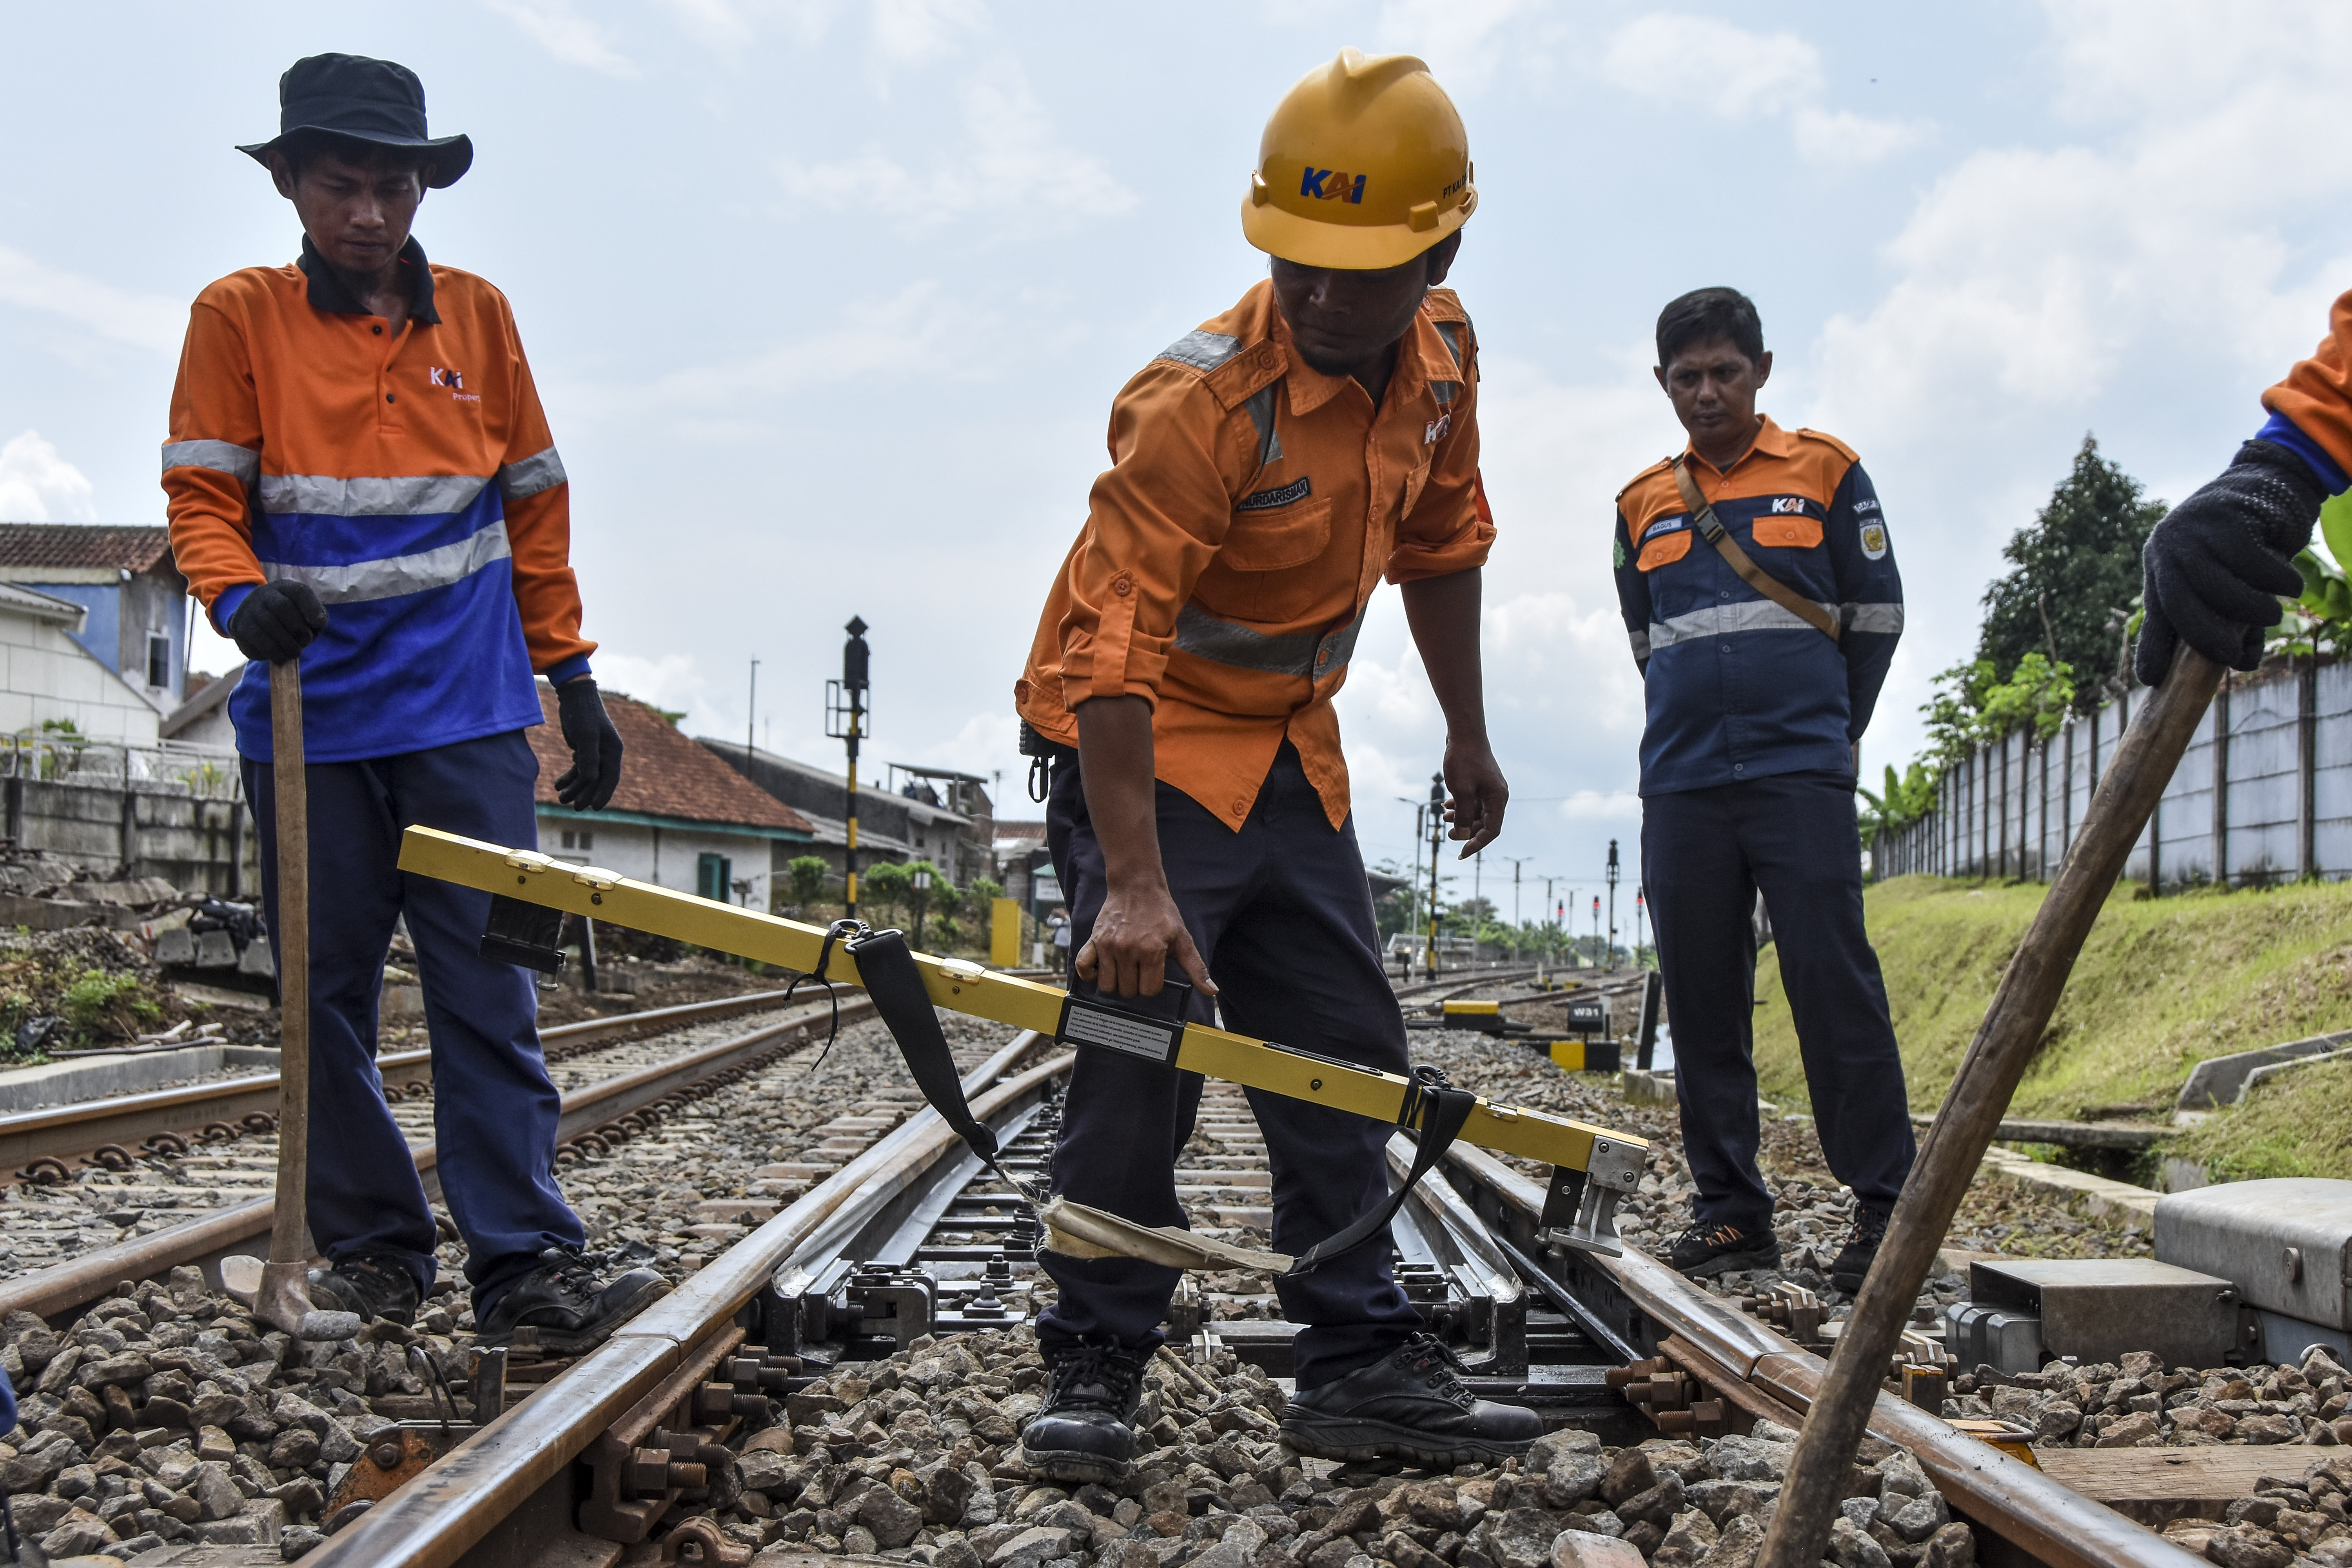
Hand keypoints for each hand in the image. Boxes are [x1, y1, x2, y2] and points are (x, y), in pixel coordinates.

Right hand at [227, 581, 326, 663]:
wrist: (254, 617)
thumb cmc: (289, 617)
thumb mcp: (305, 613)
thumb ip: (317, 617)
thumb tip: (316, 622)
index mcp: (285, 588)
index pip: (299, 592)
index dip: (311, 608)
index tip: (318, 623)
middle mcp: (264, 594)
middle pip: (282, 607)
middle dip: (298, 629)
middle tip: (305, 642)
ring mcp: (249, 610)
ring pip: (268, 626)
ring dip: (286, 646)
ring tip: (294, 652)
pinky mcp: (239, 628)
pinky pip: (255, 643)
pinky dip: (272, 653)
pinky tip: (279, 655)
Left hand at [553, 677, 623, 809]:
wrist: (574, 695)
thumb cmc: (582, 713)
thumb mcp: (585, 735)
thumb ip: (588, 758)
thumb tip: (590, 781)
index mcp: (613, 750)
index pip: (611, 778)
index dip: (603, 794)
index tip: (594, 808)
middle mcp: (607, 753)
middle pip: (598, 780)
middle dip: (586, 794)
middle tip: (574, 808)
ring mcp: (596, 752)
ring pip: (587, 776)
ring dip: (574, 788)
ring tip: (560, 798)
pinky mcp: (584, 749)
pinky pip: (579, 768)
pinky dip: (569, 777)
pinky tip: (558, 784)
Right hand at [1074, 879, 1215, 1000]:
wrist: (1137, 886)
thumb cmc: (1162, 913)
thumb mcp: (1183, 939)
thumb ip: (1196, 967)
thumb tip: (1213, 990)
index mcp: (1152, 952)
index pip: (1149, 990)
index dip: (1153, 985)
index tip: (1154, 973)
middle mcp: (1128, 950)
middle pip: (1128, 991)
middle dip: (1135, 986)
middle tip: (1139, 971)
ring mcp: (1108, 946)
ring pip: (1107, 985)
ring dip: (1116, 983)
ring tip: (1124, 970)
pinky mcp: (1094, 940)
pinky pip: (1083, 967)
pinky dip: (1090, 974)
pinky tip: (1101, 970)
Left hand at [1440, 735, 1507, 856]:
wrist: (1463, 732)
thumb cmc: (1463, 759)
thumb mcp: (1461, 791)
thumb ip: (1464, 816)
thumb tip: (1464, 836)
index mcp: (1498, 799)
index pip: (1491, 831)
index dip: (1476, 844)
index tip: (1460, 854)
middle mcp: (1497, 795)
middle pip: (1485, 823)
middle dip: (1466, 831)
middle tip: (1447, 834)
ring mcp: (1489, 788)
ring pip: (1477, 812)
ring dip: (1461, 818)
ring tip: (1443, 818)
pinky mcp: (1480, 781)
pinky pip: (1473, 800)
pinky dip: (1460, 805)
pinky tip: (1446, 805)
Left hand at [2136, 439, 2318, 684]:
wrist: (2265, 488)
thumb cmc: (2246, 547)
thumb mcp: (2231, 584)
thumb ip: (2232, 621)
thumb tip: (2242, 664)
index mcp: (2161, 566)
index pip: (2154, 612)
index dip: (2151, 647)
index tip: (2150, 680)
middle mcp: (2168, 547)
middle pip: (2180, 603)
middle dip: (2205, 638)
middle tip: (2230, 657)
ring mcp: (2194, 531)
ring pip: (2218, 587)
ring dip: (2250, 610)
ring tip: (2273, 615)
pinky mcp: (2227, 517)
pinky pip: (2252, 563)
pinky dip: (2276, 581)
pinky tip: (2291, 585)